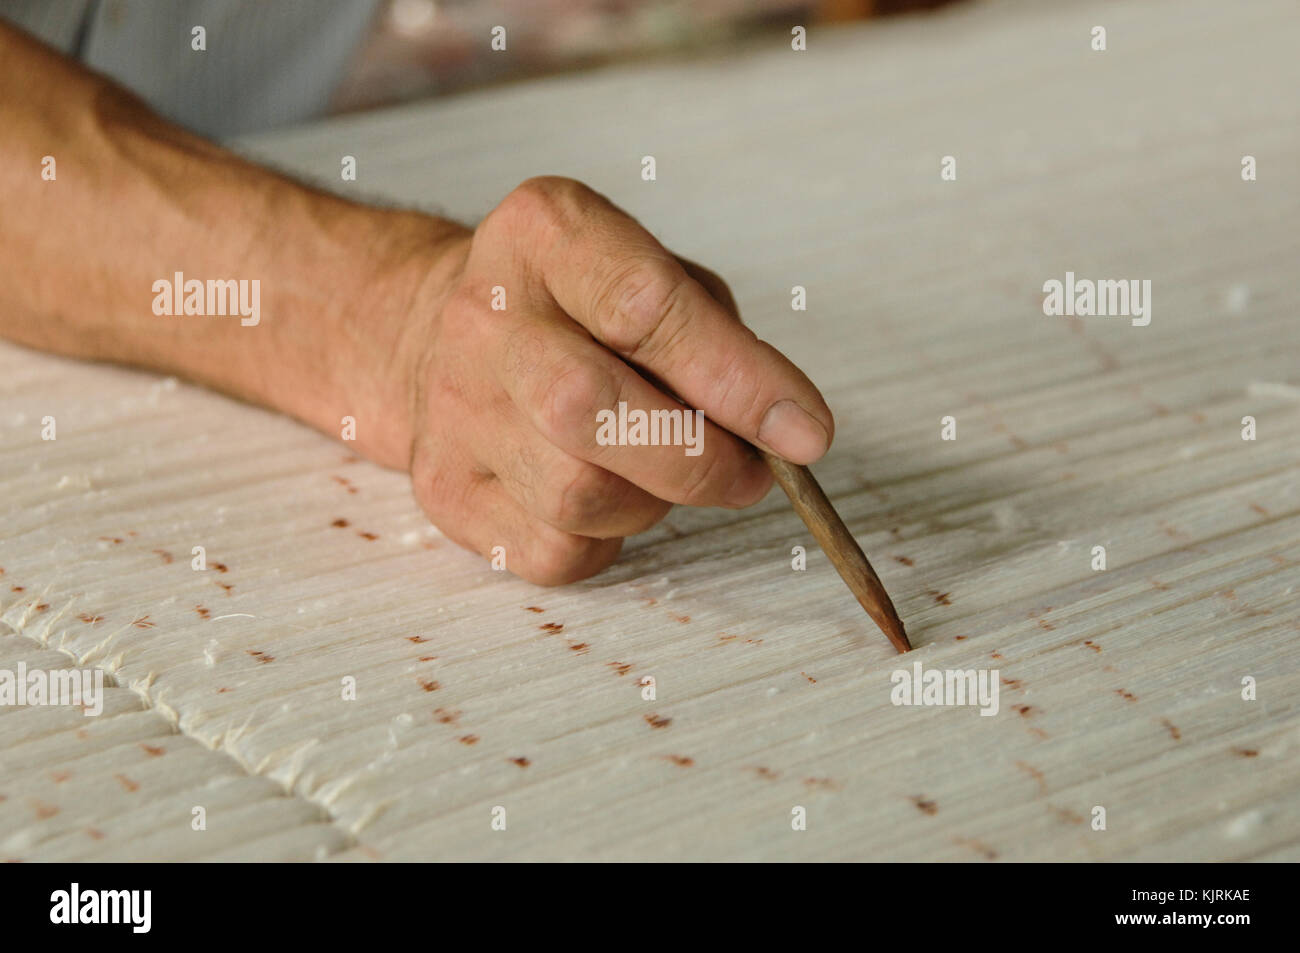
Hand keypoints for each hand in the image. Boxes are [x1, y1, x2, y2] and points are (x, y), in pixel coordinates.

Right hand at [403, 177, 834, 583]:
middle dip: (696, 457)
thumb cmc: (577, 306)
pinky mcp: (447, 490)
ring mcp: (453, 409)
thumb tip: (782, 431)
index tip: (806, 432)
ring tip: (666, 470)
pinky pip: (554, 551)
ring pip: (575, 494)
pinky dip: (608, 539)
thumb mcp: (653, 270)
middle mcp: (483, 317)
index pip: (644, 305)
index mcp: (544, 234)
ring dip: (655, 501)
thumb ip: (717, 336)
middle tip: (749, 474)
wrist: (438, 334)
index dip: (739, 379)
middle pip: (588, 407)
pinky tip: (609, 495)